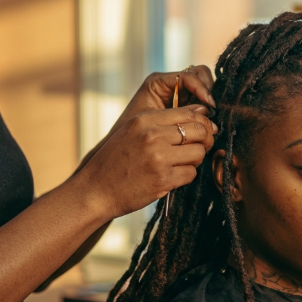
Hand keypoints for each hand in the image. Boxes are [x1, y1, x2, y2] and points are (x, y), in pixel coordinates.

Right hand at [77, 106, 215, 219]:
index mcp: (145, 120)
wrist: (96, 190)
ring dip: (195, 160)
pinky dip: (186, 176)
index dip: (203, 122)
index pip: (189, 113)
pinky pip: (191, 174)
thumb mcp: (133, 130)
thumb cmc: (116, 159)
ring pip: (199, 153)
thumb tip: (202, 111)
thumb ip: (162, 121)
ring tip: (181, 163)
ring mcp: (159, 158)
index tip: (203, 130)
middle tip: (199, 147)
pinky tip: (172, 176)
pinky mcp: (164, 180)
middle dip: (205, 140)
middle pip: (199, 131)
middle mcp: (152, 136)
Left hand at [112, 66, 216, 135]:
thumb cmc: (131, 136)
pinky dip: (206, 113)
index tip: (210, 104)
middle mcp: (170, 85)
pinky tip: (206, 127)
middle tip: (212, 110)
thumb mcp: (155, 121)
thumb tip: (207, 110)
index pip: (190, 75)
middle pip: (200, 76)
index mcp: (159, 82)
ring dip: (209, 103)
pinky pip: (201, 105)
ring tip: (209, 120)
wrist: (124, 152)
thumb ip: (180, 113)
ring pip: (203, 89)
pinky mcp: (183, 109)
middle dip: (208, 91)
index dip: (202, 88)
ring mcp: (178, 96)